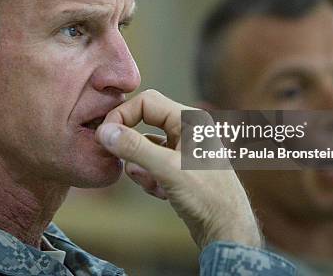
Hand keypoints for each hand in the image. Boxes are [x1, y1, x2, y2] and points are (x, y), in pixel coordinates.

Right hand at [96, 89, 261, 249]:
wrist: (227, 230)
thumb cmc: (208, 197)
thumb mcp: (167, 169)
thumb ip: (134, 148)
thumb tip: (105, 131)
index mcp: (190, 119)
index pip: (146, 102)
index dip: (122, 116)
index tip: (105, 136)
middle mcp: (187, 129)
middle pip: (143, 123)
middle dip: (132, 146)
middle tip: (120, 159)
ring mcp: (183, 149)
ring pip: (144, 146)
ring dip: (141, 167)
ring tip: (155, 184)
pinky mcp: (178, 168)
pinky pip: (151, 164)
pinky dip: (149, 178)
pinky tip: (161, 193)